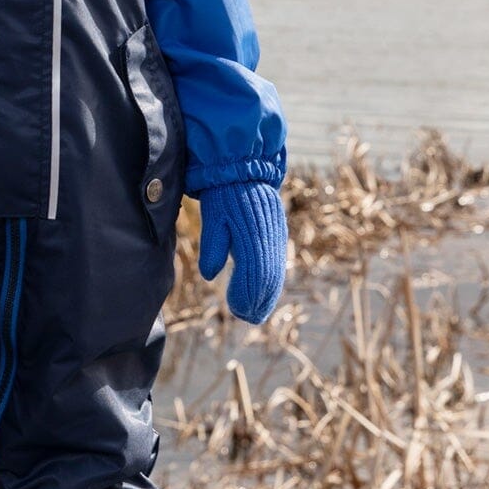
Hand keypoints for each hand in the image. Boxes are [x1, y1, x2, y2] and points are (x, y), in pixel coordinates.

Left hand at [196, 180, 287, 323]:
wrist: (245, 170)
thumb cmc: (223, 195)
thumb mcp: (213, 217)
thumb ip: (212, 246)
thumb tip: (209, 275)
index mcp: (250, 235)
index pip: (252, 274)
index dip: (245, 295)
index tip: (236, 310)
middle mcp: (268, 238)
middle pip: (267, 279)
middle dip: (258, 302)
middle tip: (247, 318)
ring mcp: (277, 236)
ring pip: (276, 273)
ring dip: (268, 296)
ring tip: (256, 313)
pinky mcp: (279, 234)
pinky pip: (279, 263)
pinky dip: (273, 282)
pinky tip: (267, 293)